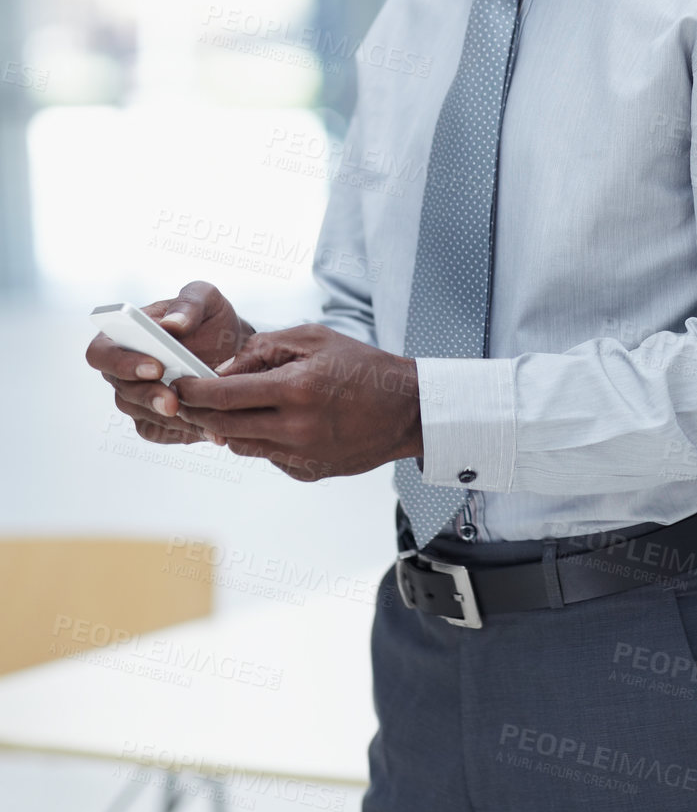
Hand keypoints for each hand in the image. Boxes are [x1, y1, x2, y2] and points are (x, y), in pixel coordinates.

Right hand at [85, 280, 251, 446]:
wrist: (232, 349)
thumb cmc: (209, 319)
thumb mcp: (205, 299)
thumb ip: (189, 304)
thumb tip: (171, 325)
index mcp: (122, 335)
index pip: (101, 353)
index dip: (121, 363)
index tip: (155, 366)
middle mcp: (122, 371)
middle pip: (121, 390)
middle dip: (149, 396)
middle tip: (174, 401)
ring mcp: (135, 398)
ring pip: (142, 414)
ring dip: (169, 416)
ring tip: (202, 414)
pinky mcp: (153, 420)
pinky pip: (160, 431)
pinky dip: (183, 430)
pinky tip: (208, 426)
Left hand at [171, 325, 421, 481]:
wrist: (405, 409)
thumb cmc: (359, 365)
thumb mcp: (312, 338)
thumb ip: (262, 349)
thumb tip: (220, 371)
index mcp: (296, 388)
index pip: (225, 395)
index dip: (192, 391)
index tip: (176, 383)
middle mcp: (295, 427)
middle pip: (223, 427)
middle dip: (196, 412)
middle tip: (183, 398)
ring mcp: (301, 455)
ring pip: (241, 445)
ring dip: (224, 427)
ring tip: (222, 407)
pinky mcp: (306, 472)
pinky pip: (267, 455)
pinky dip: (258, 438)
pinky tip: (270, 421)